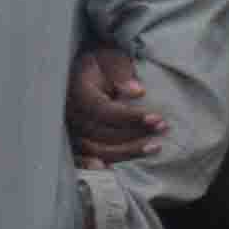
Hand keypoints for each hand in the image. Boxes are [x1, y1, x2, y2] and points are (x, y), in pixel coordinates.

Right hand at [64, 45, 162, 162]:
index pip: (102, 109)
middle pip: (100, 132)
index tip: (157, 119)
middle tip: (162, 128)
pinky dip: (94, 167)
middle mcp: (67, 112)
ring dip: (126, 152)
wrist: (81, 69)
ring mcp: (66, 129)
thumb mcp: (111, 57)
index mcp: (75, 89)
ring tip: (154, 147)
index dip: (130, 117)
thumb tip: (137, 92)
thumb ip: (121, 71)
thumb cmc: (99, 63)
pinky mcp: (70, 141)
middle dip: (134, 134)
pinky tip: (112, 170)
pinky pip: (79, 159)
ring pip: (94, 149)